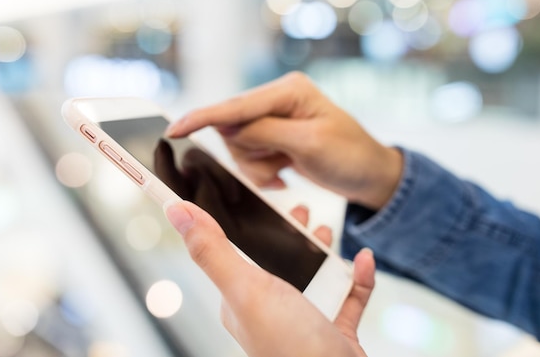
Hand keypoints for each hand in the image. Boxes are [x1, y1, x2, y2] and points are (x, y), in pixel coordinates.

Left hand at [164, 200, 375, 356]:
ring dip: (321, 251)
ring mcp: (304, 321)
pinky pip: (347, 297)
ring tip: (327, 230)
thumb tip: (177, 211)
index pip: (233, 253)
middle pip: (276, 261)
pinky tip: (362, 260)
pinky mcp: (335, 331)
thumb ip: (213, 251)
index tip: (251, 197)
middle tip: (301, 211)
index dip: (240, 225)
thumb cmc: (290, 346)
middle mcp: (271, 310)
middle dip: (289, 234)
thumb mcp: (246, 290)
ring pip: (312, 275)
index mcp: (242, 300)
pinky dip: (356, 277)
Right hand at [167, 71, 401, 209]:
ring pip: (239, 146)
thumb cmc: (350, 156)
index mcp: (289, 90)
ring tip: (287, 172)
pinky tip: (286, 173)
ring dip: (258, 168)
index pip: (237, 106)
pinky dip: (263, 172)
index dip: (203, 118)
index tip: (174, 130)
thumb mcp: (309, 144)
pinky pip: (250, 156)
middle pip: (234, 128)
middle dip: (251, 156)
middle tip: (280, 169)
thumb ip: (264, 132)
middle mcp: (278, 99)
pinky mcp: (274, 137)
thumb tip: (225, 125)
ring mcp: (275, 119)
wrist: (370, 175)